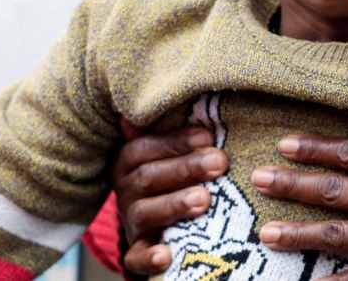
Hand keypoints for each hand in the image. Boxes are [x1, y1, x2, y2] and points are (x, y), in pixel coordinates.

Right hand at [113, 126, 229, 274]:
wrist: (161, 225)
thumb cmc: (175, 175)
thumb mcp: (172, 152)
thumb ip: (176, 131)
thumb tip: (168, 91)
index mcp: (131, 162)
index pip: (144, 147)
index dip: (176, 141)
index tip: (209, 136)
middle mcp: (127, 190)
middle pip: (147, 177)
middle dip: (185, 168)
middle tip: (220, 162)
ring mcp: (131, 222)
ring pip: (143, 212)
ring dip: (174, 205)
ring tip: (204, 200)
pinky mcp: (137, 251)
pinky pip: (136, 257)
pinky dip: (149, 256)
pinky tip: (166, 254)